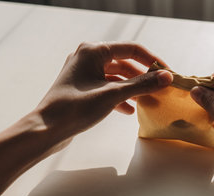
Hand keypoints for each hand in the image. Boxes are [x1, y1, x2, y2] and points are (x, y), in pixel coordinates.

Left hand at [35, 41, 172, 141]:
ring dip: (132, 88)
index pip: (131, 49)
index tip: (167, 73)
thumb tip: (166, 77)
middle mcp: (87, 58)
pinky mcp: (82, 89)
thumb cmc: (75, 108)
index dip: (151, 61)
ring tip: (147, 100)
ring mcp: (83, 73)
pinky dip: (119, 96)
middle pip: (124, 63)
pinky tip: (129, 110)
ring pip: (116, 77)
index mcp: (93, 51)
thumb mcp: (112, 95)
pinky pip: (106, 87)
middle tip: (159, 88)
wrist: (47, 129)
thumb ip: (141, 85)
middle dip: (142, 77)